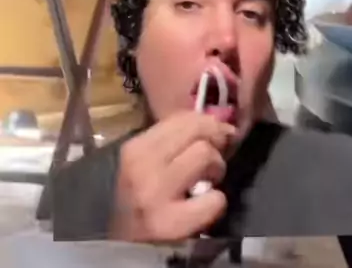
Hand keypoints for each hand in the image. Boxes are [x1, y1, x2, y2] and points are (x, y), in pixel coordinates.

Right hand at [110, 112, 234, 242]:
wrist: (118, 249)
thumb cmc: (137, 203)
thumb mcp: (145, 165)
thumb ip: (172, 142)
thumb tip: (215, 123)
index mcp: (136, 148)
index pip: (182, 118)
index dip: (207, 122)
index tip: (215, 133)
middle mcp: (143, 166)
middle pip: (197, 131)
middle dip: (215, 141)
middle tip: (215, 157)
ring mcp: (155, 193)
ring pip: (205, 154)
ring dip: (216, 168)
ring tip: (208, 183)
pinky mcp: (170, 223)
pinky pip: (213, 200)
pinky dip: (217, 202)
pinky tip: (205, 206)